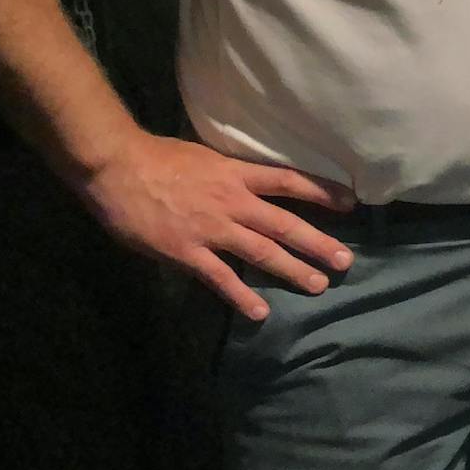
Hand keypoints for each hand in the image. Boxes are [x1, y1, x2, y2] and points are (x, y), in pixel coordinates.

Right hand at [79, 131, 355, 321]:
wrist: (117, 169)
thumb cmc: (158, 158)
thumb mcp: (206, 156)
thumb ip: (230, 174)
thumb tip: (251, 183)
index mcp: (237, 175)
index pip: (290, 182)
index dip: (322, 192)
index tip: (351, 203)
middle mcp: (233, 202)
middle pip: (285, 224)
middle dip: (317, 243)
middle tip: (345, 260)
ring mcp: (211, 229)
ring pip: (261, 252)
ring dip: (292, 270)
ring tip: (318, 285)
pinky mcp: (187, 252)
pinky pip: (220, 278)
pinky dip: (241, 297)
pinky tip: (261, 312)